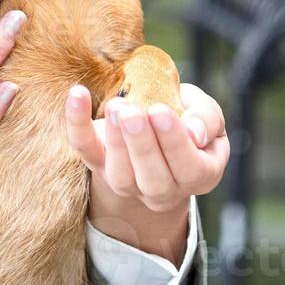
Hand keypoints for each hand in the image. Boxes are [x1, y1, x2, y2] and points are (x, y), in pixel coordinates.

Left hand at [64, 81, 228, 259]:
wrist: (152, 123)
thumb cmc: (184, 116)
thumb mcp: (205, 112)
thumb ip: (207, 118)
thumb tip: (194, 133)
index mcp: (198, 175)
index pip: (190, 169)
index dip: (174, 142)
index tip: (160, 111)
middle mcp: (163, 191)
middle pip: (154, 180)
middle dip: (141, 145)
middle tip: (132, 112)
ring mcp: (127, 184)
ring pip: (120, 175)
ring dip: (116, 140)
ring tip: (115, 106)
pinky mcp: (97, 164)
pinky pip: (84, 149)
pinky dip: (77, 122)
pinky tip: (78, 94)